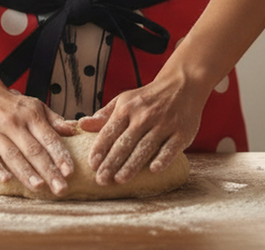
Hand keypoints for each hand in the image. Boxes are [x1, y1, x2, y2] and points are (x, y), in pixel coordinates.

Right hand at [0, 82, 77, 195]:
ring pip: (13, 155)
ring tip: (39, 187)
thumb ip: (53, 119)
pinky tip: (6, 181)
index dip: (60, 155)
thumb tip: (72, 131)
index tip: (70, 172)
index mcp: (30, 115)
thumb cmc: (9, 104)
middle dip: (49, 171)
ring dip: (27, 172)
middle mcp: (13, 123)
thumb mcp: (33, 105)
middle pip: (34, 150)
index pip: (48, 138)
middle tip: (61, 189)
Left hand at [78, 70, 203, 185]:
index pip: (110, 131)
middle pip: (125, 142)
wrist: (182, 84)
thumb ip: (104, 116)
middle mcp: (145, 116)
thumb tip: (82, 125)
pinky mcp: (182, 132)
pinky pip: (171, 147)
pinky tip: (154, 170)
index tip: (92, 165)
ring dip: (132, 164)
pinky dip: (163, 158)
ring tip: (120, 179)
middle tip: (101, 180)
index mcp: (127, 108)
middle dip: (112, 162)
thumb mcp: (124, 101)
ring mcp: (164, 124)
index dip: (100, 148)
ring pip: (146, 147)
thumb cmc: (147, 98)